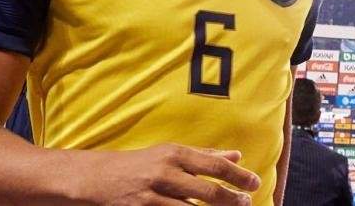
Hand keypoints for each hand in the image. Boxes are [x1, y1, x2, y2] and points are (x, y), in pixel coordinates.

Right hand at [64, 143, 260, 204]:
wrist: (99, 178)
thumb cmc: (140, 164)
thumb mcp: (170, 154)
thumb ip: (204, 155)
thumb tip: (236, 155)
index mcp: (174, 153)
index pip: (213, 164)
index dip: (237, 176)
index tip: (255, 183)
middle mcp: (166, 172)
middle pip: (208, 191)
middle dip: (232, 200)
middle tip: (247, 203)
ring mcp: (154, 196)